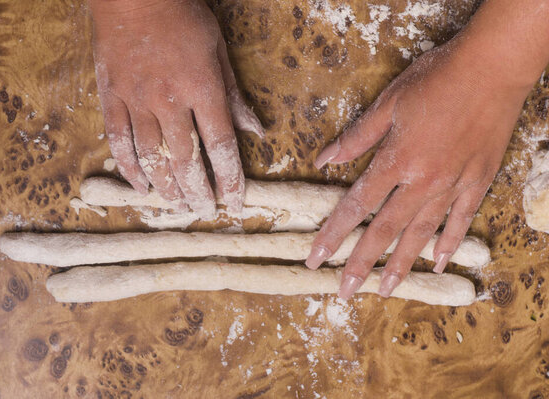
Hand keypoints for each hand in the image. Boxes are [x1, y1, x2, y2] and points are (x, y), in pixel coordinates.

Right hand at [89, 0, 262, 217]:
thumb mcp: (218, 49)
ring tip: (178, 206)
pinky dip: (129, 168)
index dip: (230, 179)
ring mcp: (136, 101)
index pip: (220, 146)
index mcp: (202, 89)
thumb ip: (234, 95)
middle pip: (186, 160)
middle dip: (199, 192)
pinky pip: (118, 141)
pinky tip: (141, 188)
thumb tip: (256, 131)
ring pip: (152, 157)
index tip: (235, 204)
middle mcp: (169, 102)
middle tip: (205, 212)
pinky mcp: (111, 97)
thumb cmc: (182, 16)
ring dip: (167, 187)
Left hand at [306, 34, 541, 298]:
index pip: (356, 206)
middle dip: (361, 264)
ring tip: (386, 290)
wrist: (493, 67)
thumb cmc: (436, 79)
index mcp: (395, 160)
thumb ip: (356, 137)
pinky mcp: (478, 182)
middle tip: (345, 293)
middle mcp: (422, 181)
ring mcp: (452, 185)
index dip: (332, 234)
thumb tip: (324, 159)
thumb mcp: (388, 103)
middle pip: (384, 231)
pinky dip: (448, 244)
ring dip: (401, 264)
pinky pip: (460, 220)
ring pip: (421, 234)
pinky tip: (437, 264)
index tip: (315, 258)